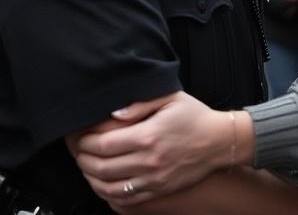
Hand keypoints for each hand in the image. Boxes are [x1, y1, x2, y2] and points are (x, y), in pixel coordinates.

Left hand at [72, 91, 240, 204]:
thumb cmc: (194, 116)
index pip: (103, 145)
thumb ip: (139, 104)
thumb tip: (113, 113)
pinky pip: (125, 198)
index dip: (85, 143)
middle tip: (78, 151)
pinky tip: (103, 183)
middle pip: (101, 167)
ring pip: (109, 187)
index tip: (79, 137)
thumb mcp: (169, 98)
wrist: (219, 141)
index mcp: (148, 135)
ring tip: (86, 167)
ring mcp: (153, 179)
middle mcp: (149, 160)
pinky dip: (107, 193)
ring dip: (91, 178)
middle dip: (82, 160)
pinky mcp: (158, 190)